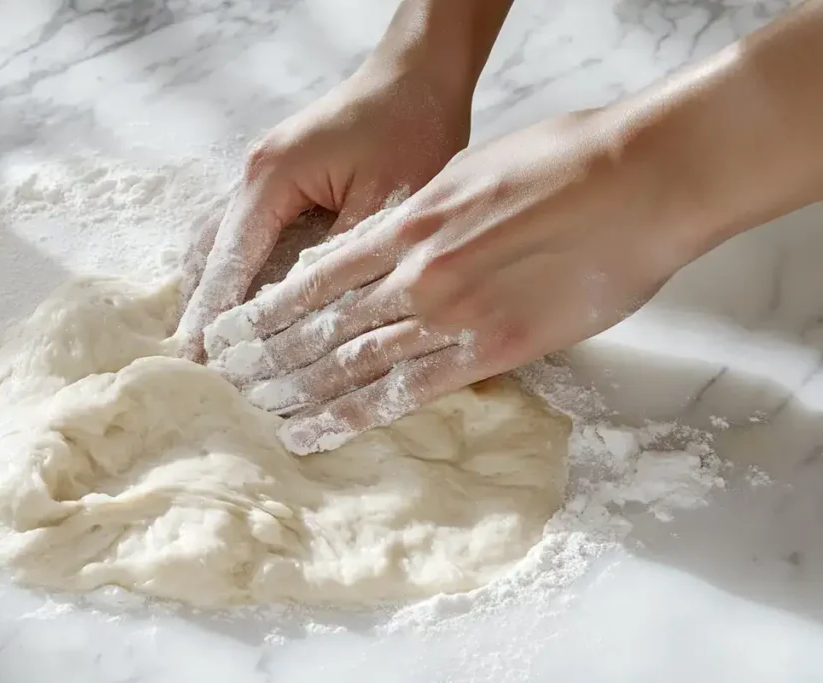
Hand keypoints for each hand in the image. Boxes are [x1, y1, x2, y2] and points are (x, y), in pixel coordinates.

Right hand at [174, 48, 473, 360]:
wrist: (418, 73)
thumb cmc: (411, 127)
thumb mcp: (386, 201)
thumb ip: (341, 260)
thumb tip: (304, 320)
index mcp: (271, 178)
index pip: (229, 262)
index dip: (214, 316)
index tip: (197, 362)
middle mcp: (253, 175)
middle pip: (208, 254)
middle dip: (202, 309)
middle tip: (195, 365)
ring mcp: (260, 175)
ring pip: (215, 242)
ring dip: (210, 290)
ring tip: (208, 344)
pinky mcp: (276, 180)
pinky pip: (237, 231)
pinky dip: (229, 268)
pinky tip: (236, 301)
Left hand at [209, 109, 703, 453]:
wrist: (639, 179)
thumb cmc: (564, 161)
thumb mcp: (471, 173)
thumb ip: (423, 214)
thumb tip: (394, 242)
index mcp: (408, 222)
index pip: (317, 276)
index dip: (270, 309)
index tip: (236, 331)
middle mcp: (416, 271)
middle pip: (322, 324)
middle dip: (270, 355)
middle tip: (227, 382)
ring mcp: (451, 313)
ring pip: (354, 361)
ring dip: (299, 390)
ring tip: (257, 412)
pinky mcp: (494, 347)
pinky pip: (410, 390)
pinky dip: (356, 414)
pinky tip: (318, 431)